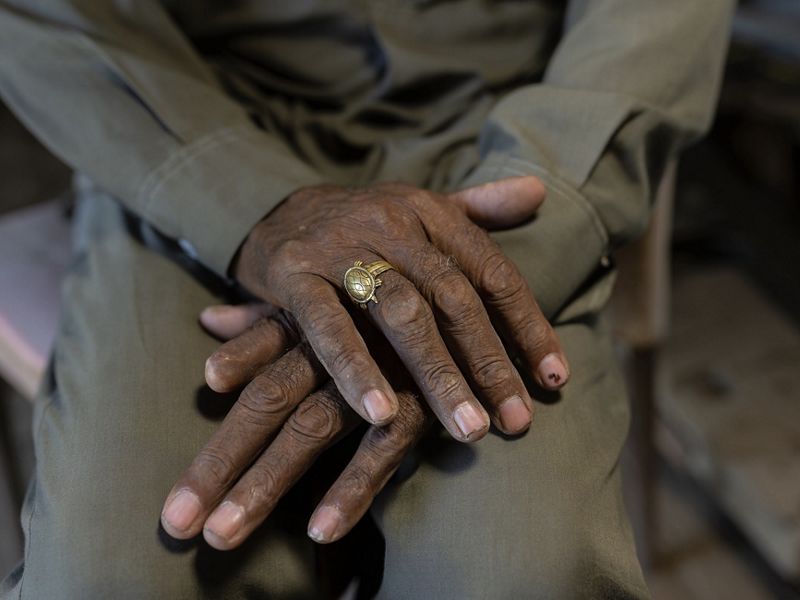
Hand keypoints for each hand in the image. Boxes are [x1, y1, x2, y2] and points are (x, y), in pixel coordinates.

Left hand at [162, 304, 431, 547]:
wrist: (472, 293)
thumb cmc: (392, 300)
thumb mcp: (330, 299)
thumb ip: (267, 318)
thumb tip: (210, 317)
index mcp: (312, 322)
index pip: (252, 364)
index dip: (204, 412)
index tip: (186, 401)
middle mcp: (335, 347)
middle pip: (266, 403)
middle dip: (219, 463)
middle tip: (175, 521)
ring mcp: (375, 377)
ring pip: (309, 430)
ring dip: (264, 485)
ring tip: (221, 536)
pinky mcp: (419, 405)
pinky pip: (381, 452)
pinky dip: (351, 490)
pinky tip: (319, 532)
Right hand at [233, 178, 568, 441]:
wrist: (276, 210)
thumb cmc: (366, 225)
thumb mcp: (421, 209)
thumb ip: (480, 206)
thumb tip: (540, 192)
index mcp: (431, 212)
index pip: (492, 271)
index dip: (528, 325)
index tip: (556, 379)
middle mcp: (391, 224)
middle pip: (452, 298)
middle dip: (489, 363)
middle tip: (517, 422)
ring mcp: (340, 248)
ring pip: (400, 314)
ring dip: (436, 375)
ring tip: (467, 430)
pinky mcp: (293, 273)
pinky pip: (328, 327)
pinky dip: (355, 370)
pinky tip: (381, 414)